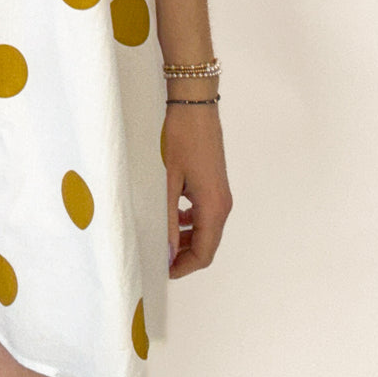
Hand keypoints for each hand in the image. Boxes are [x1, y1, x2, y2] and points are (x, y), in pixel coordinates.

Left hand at [164, 105, 232, 277]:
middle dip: (182, 256)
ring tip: (158, 237)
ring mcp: (220, 194)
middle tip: (155, 256)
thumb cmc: (179, 138)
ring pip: (205, 230)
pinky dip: (188, 222)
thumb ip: (166, 218)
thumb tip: (164, 250)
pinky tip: (169, 215)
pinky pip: (204, 213)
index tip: (160, 270)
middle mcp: (222, 204)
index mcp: (213, 207)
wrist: (194, 105)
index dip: (183, 267)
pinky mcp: (213, 183)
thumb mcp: (167, 181)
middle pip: (206, 244)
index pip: (204, 253)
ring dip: (184, 239)